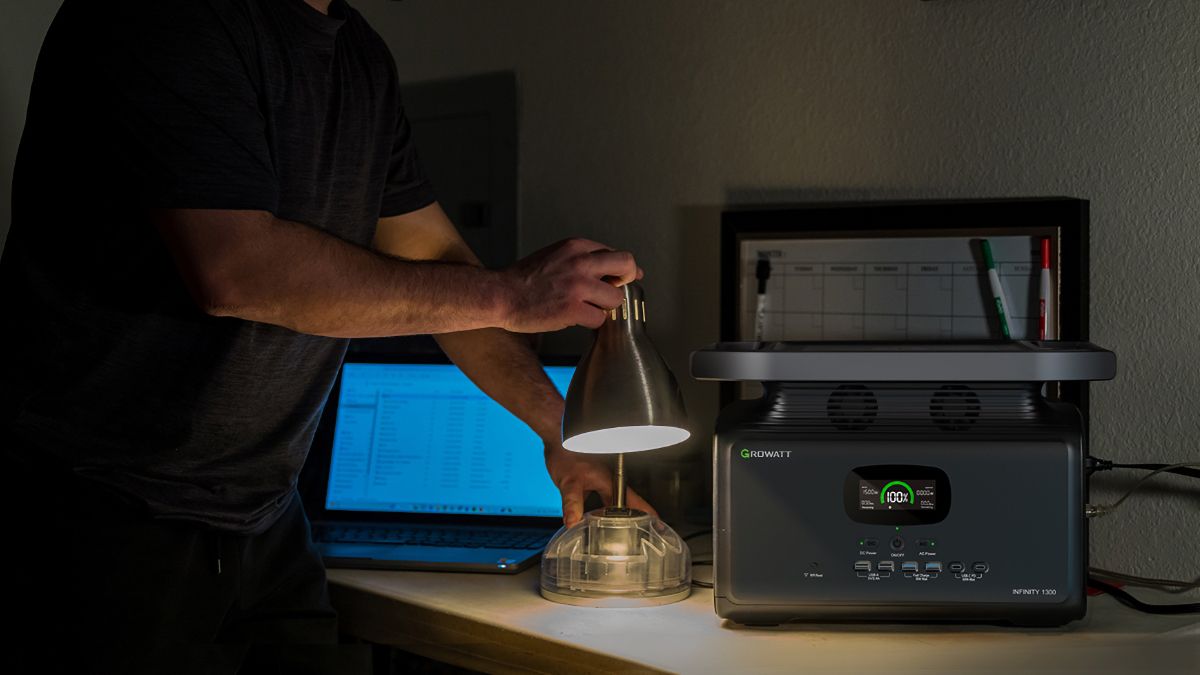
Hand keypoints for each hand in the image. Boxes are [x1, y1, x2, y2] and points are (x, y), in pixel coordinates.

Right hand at [499, 238, 643, 332]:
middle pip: (626, 265)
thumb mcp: (555, 255)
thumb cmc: (525, 279)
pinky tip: (575, 319)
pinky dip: (590, 323)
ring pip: (616, 297)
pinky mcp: (573, 309)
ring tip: (586, 308)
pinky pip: (600, 319)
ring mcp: (578, 286)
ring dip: (604, 307)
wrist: (501, 295)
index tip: (619, 279)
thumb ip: (582, 259)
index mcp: (576, 246)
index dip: (619, 270)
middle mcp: (580, 262)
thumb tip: (612, 268)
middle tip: (613, 292)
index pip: (615, 253)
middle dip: (625, 281)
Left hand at [544, 443, 656, 527]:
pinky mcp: (591, 483)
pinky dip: (599, 513)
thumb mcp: (569, 481)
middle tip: (635, 539)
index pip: (635, 502)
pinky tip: (593, 521)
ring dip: (613, 518)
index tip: (658, 527)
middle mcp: (609, 482)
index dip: (647, 515)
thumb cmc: (566, 452)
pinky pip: (600, 502)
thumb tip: (573, 521)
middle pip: (626, 506)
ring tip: (615, 536)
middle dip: (631, 522)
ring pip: (612, 505)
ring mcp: (601, 482)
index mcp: (611, 481)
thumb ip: (572, 502)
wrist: (557, 439)